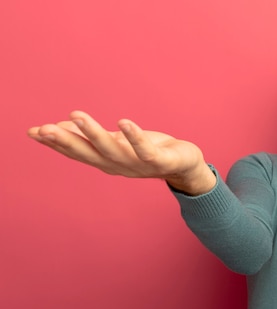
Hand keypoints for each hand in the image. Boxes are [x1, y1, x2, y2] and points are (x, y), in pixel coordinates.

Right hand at [27, 110, 215, 194]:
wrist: (184, 165)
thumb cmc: (148, 150)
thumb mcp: (117, 142)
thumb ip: (92, 136)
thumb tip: (61, 124)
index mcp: (106, 161)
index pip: (76, 152)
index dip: (55, 143)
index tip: (33, 132)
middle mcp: (118, 165)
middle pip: (88, 153)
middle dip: (66, 141)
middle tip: (43, 129)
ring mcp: (138, 164)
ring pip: (112, 149)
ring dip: (94, 133)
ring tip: (77, 115)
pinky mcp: (159, 160)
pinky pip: (145, 149)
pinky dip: (134, 136)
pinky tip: (124, 122)